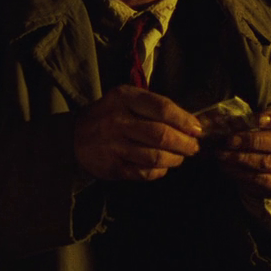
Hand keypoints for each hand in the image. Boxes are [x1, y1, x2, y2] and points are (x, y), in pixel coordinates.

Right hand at [74, 85, 203, 180]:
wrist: (73, 138)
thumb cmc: (109, 115)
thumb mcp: (126, 99)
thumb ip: (154, 106)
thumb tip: (190, 122)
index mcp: (124, 98)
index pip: (162, 108)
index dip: (184, 120)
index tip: (197, 129)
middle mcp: (118, 120)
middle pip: (162, 135)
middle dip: (184, 143)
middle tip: (193, 147)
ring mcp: (114, 145)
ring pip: (155, 157)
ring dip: (175, 159)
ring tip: (180, 157)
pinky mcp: (112, 167)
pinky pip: (144, 173)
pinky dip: (159, 171)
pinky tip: (163, 167)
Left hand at [217, 105, 270, 197]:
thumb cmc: (269, 132)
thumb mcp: (267, 120)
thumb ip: (253, 118)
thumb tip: (229, 122)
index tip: (254, 119)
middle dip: (251, 140)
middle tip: (230, 140)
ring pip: (268, 162)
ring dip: (241, 158)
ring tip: (222, 154)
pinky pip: (262, 180)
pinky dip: (241, 173)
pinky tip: (228, 167)